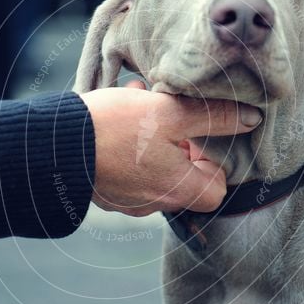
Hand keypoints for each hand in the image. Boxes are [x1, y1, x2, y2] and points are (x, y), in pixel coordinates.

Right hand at [79, 85, 261, 215]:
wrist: (51, 146)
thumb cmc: (115, 129)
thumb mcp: (171, 112)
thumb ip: (216, 116)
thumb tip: (252, 118)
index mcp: (177, 189)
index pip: (217, 188)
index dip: (215, 160)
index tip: (199, 133)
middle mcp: (154, 202)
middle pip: (185, 176)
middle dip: (181, 140)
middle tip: (168, 110)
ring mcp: (127, 199)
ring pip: (154, 167)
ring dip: (154, 136)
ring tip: (139, 100)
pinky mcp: (104, 189)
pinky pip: (128, 167)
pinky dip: (129, 143)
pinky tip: (118, 112)